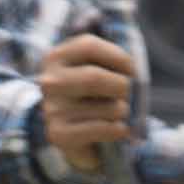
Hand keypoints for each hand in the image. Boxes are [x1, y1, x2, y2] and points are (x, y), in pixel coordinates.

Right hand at [38, 31, 139, 167]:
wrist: (77, 136)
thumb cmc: (95, 96)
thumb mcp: (99, 71)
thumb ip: (113, 65)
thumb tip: (134, 78)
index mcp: (57, 57)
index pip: (89, 46)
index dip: (119, 57)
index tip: (131, 71)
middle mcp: (50, 81)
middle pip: (94, 78)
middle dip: (122, 87)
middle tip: (128, 95)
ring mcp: (52, 109)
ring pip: (107, 108)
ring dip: (123, 111)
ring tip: (117, 113)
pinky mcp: (60, 134)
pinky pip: (104, 129)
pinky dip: (120, 130)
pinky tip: (117, 129)